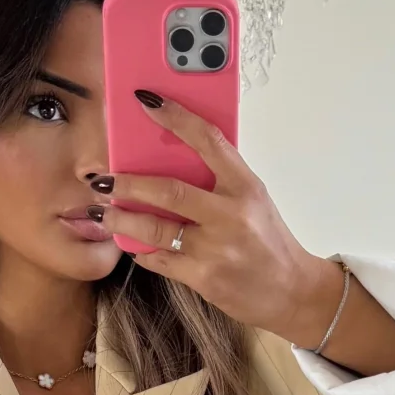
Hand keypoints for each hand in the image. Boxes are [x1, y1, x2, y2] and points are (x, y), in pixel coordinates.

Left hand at [100, 97, 338, 345]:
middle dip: (128, 183)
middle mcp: (230, 214)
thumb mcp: (253, 202)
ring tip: (103, 213)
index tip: (148, 102)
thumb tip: (173, 162)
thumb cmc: (269, 243)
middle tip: (103, 178)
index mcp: (245, 187)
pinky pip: (160, 259)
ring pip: (155, 228)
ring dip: (122, 219)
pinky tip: (132, 244)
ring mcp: (216, 248)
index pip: (208, 140)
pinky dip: (141, 250)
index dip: (176, 118)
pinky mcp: (204, 278)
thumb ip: (220, 182)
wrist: (292, 292)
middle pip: (169, 190)